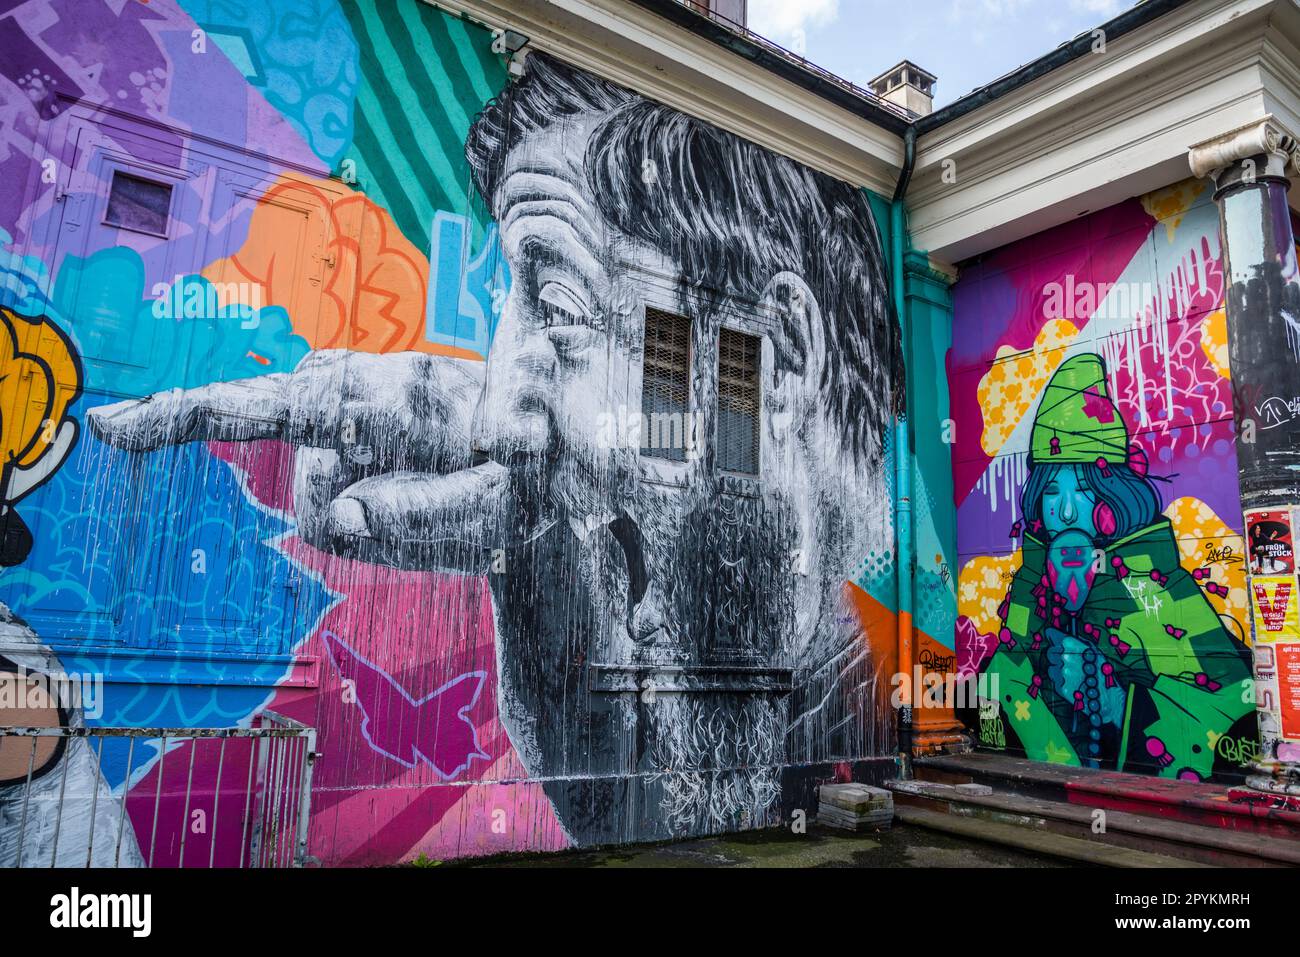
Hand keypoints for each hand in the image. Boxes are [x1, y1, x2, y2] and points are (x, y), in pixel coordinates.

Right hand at [86, 350, 512, 568]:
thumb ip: (423, 514)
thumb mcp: (502, 506)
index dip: (187, 417)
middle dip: (367, 517)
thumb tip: (341, 516)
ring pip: (334, 503)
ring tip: (459, 500)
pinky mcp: (367, 431)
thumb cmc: (537, 474)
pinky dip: (385, 510)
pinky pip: (349, 494)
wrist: (564, 450)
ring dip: (389, 519)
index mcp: (385, 398)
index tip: (114, 426)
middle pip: (316, 488)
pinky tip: (437, 495)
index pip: (267, 406)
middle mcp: (362, 391)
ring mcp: (363, 409)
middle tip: (451, 509)